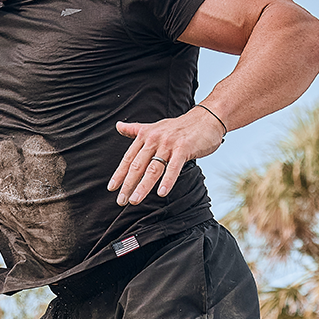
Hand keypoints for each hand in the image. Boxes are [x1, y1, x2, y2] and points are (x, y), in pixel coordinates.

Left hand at [107, 107, 224, 206]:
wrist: (207, 118)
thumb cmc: (181, 127)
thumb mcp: (155, 126)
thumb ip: (136, 129)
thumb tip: (118, 126)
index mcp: (146, 136)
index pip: (129, 157)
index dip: (119, 173)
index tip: (112, 188)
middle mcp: (155, 140)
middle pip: (138, 165)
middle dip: (128, 184)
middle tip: (121, 200)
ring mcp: (169, 144)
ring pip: (153, 168)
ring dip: (143, 186)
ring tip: (135, 200)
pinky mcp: (184, 149)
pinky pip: (174, 168)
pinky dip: (167, 181)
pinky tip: (161, 193)